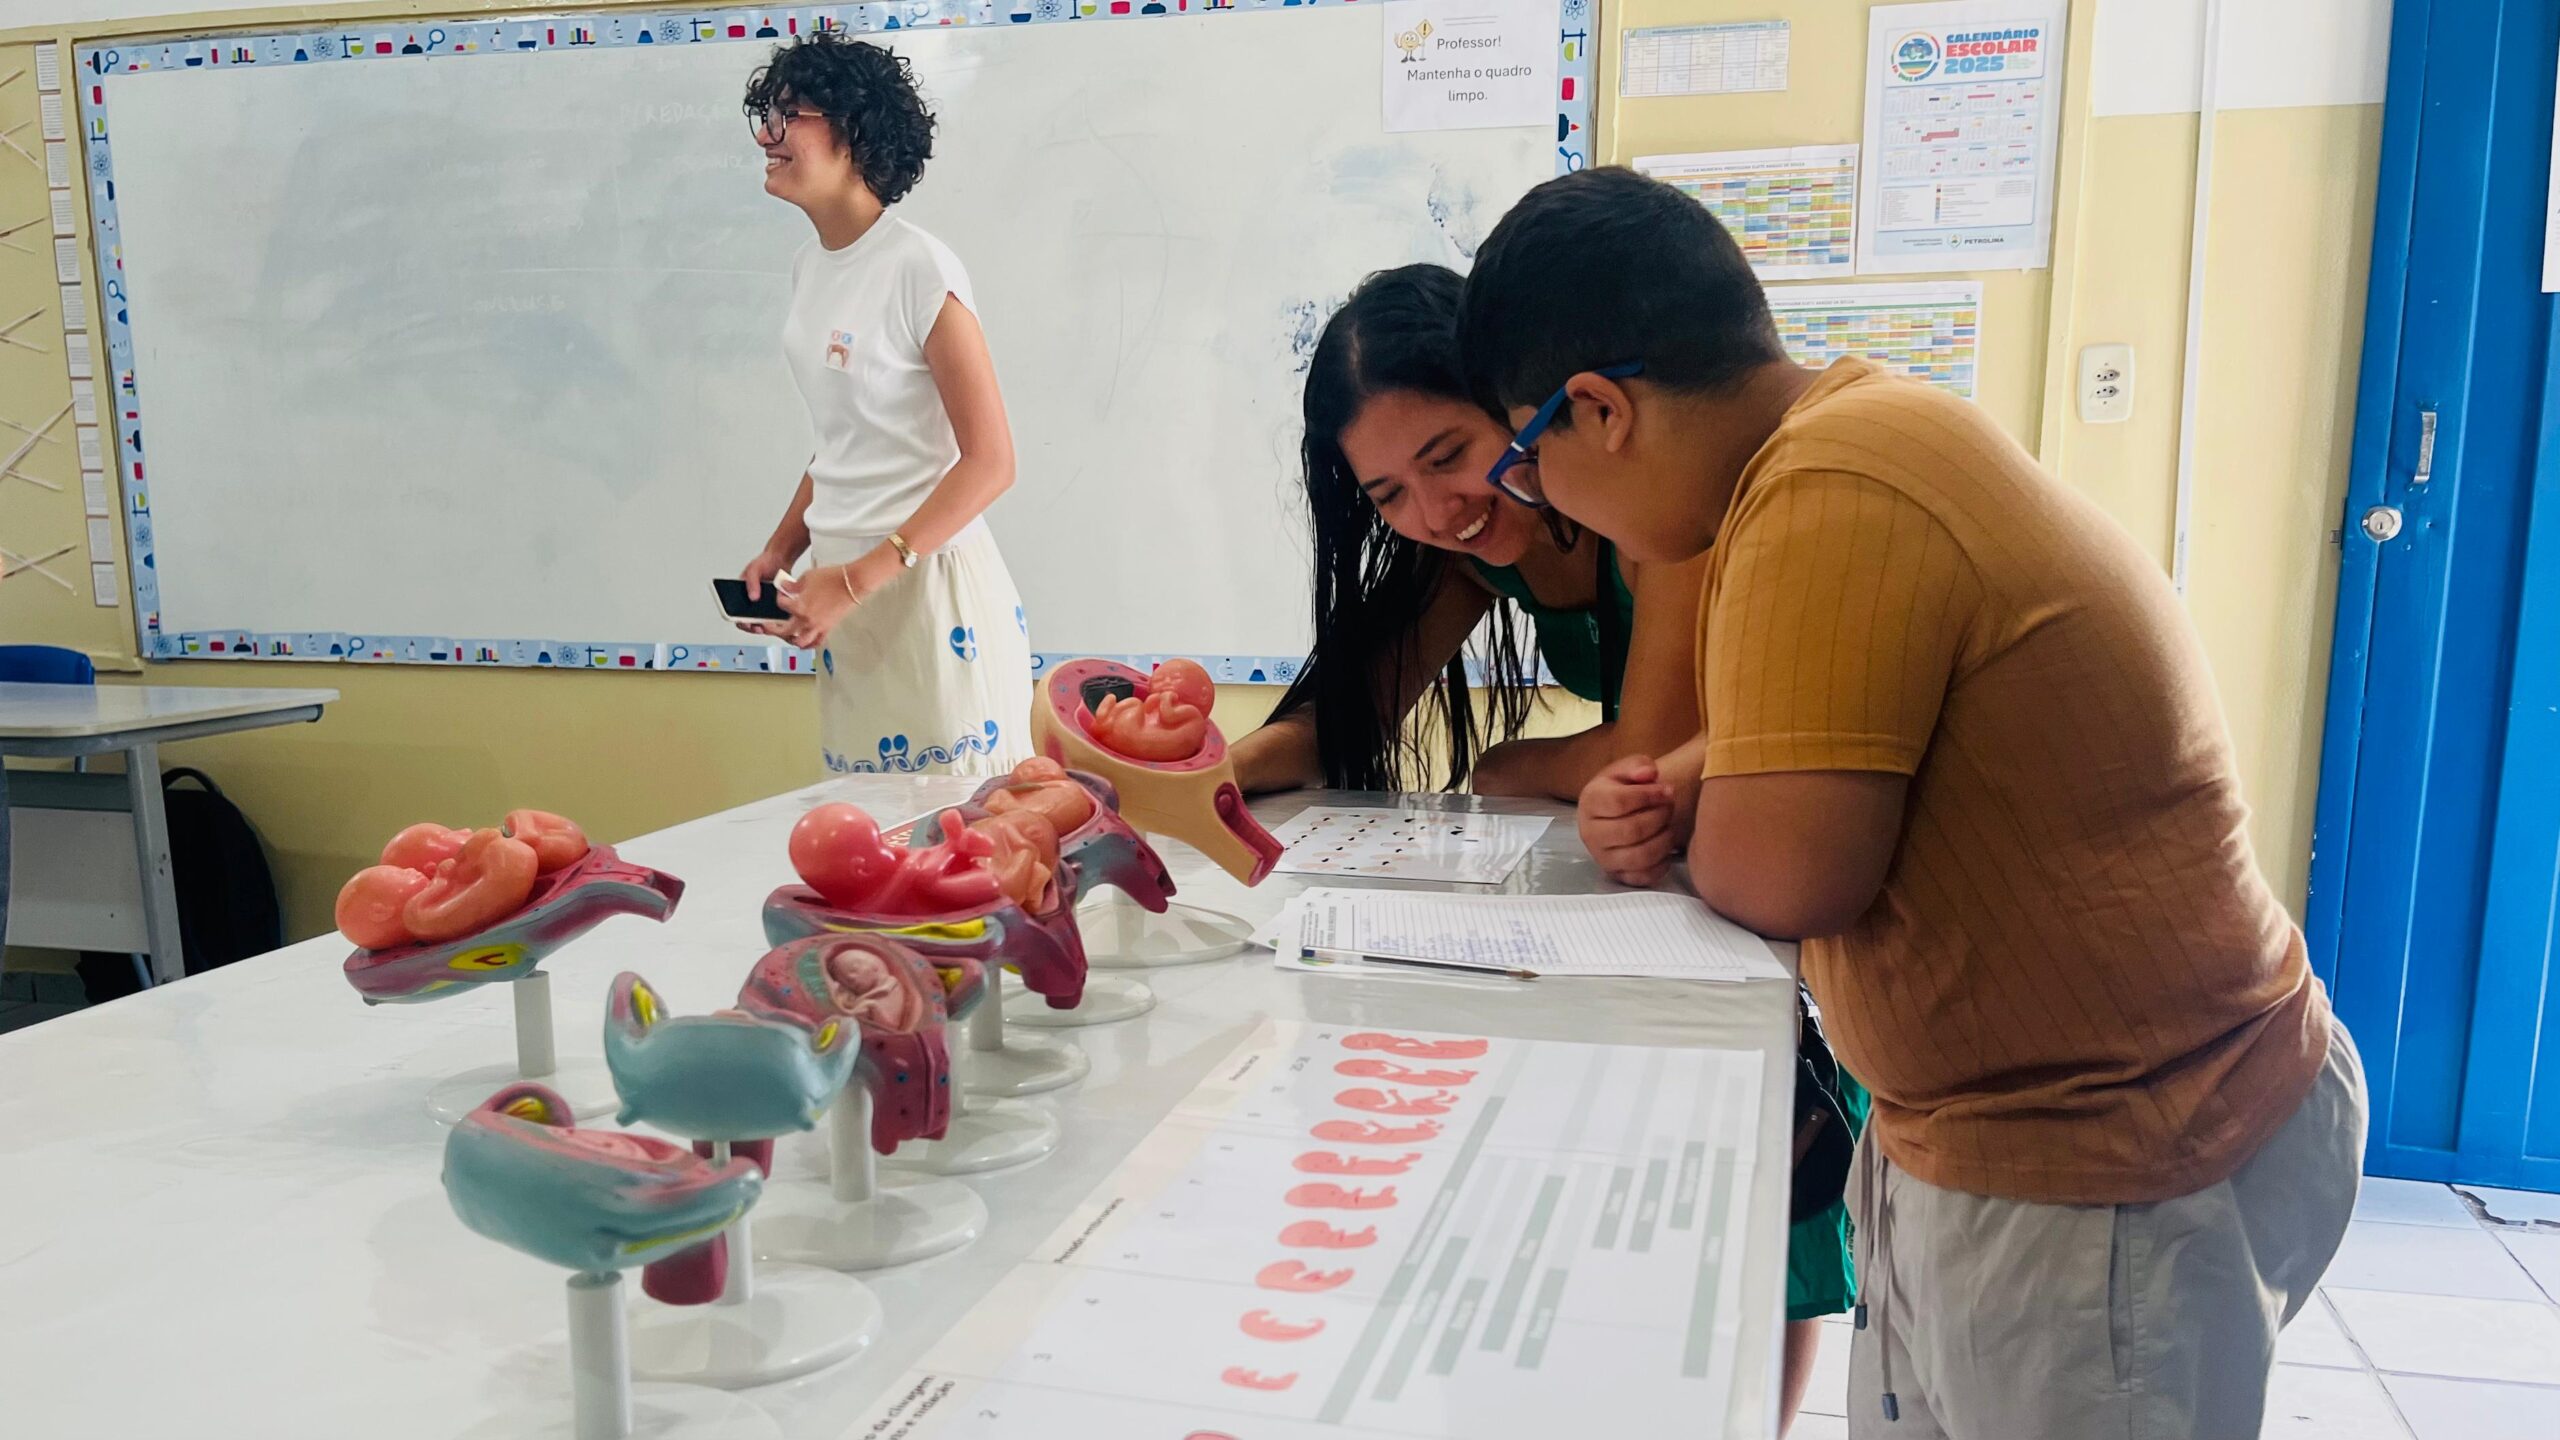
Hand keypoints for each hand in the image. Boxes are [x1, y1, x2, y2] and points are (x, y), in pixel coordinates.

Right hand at [737, 547, 794, 635]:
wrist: (781, 559)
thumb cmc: (765, 562)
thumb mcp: (754, 569)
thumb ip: (752, 583)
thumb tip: (752, 598)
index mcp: (741, 594)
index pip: (734, 613)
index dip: (739, 621)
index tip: (746, 624)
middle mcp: (751, 601)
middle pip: (749, 620)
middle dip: (753, 627)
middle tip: (759, 628)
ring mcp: (763, 604)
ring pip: (762, 621)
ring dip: (765, 626)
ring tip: (771, 627)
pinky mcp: (775, 604)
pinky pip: (775, 616)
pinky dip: (777, 620)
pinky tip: (781, 621)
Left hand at [775, 548, 900, 649]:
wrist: (852, 583)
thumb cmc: (832, 578)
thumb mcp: (808, 577)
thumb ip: (793, 586)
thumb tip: (785, 588)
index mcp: (799, 606)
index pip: (781, 605)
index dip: (779, 598)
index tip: (781, 593)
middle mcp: (807, 620)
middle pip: (784, 631)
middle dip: (773, 628)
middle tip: (768, 625)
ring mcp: (818, 626)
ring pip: (799, 642)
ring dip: (790, 640)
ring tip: (785, 635)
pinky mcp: (828, 628)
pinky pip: (816, 642)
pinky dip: (808, 644)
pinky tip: (804, 642)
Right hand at [1578, 754, 1681, 886]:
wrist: (1617, 811)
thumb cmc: (1625, 788)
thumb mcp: (1629, 769)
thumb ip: (1639, 765)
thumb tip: (1647, 774)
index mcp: (1590, 801)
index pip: (1619, 802)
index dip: (1649, 796)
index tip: (1668, 791)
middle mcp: (1590, 833)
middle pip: (1631, 831)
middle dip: (1659, 817)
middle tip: (1670, 808)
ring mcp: (1602, 858)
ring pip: (1639, 856)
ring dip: (1664, 840)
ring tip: (1669, 826)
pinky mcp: (1617, 876)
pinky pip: (1643, 877)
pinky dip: (1661, 864)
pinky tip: (1665, 848)